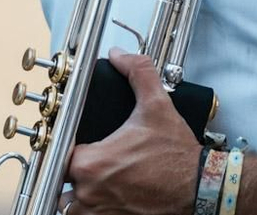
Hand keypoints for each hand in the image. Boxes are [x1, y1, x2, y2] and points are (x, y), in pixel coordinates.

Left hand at [63, 49, 201, 214]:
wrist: (197, 186)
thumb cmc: (175, 154)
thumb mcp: (157, 105)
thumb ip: (138, 73)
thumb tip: (120, 56)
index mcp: (91, 162)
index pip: (59, 151)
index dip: (67, 144)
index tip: (79, 140)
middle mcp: (89, 192)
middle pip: (62, 179)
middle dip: (73, 168)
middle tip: (90, 156)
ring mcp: (99, 212)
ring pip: (69, 204)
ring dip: (76, 193)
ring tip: (94, 179)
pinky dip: (91, 208)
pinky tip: (105, 194)